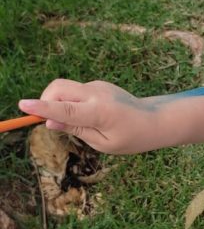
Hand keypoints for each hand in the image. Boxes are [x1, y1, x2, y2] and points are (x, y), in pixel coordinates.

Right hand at [19, 79, 153, 154]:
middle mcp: (97, 94)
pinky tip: (89, 117)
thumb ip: (76, 129)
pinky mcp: (97, 85)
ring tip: (79, 122)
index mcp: (99, 112)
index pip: (64, 108)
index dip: (41, 107)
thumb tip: (49, 121)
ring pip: (64, 88)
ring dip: (59, 103)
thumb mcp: (103, 143)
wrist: (154, 120)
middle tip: (51, 121)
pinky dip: (70, 102)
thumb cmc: (131, 137)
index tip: (22, 105)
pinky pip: (74, 91)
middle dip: (45, 101)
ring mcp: (97, 86)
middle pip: (58, 88)